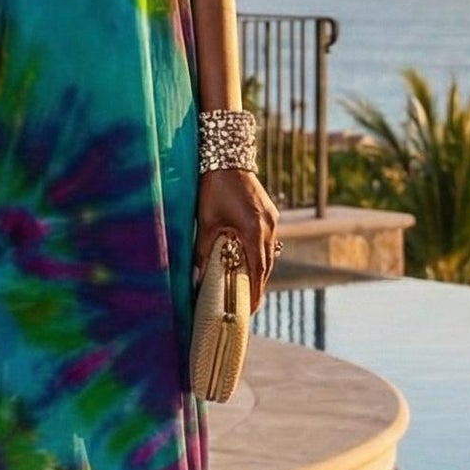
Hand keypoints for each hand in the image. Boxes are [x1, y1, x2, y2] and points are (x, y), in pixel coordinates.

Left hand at [194, 167, 279, 312]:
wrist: (228, 158)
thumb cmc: (214, 189)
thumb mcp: (206, 222)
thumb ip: (203, 252)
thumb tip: (196, 279)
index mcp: (255, 231)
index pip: (257, 271)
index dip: (254, 293)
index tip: (249, 311)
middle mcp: (269, 227)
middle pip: (266, 265)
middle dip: (257, 286)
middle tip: (248, 306)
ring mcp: (272, 219)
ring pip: (268, 252)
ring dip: (259, 270)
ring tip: (248, 287)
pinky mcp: (270, 213)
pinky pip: (268, 240)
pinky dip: (259, 253)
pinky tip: (249, 260)